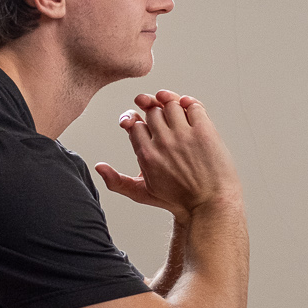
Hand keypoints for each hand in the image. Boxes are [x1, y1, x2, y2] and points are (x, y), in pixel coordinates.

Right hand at [95, 91, 241, 222]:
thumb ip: (117, 181)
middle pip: (152, 111)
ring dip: (170, 104)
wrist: (209, 204)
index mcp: (146, 154)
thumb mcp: (142, 194)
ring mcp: (184, 135)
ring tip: (174, 113)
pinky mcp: (204, 131)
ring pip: (170, 104)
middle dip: (152, 110)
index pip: (134, 122)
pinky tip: (188, 110)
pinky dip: (189, 103)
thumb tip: (98, 167)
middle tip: (158, 115)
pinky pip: (193, 105)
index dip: (136, 119)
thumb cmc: (178, 200)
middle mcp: (163, 142)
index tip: (141, 122)